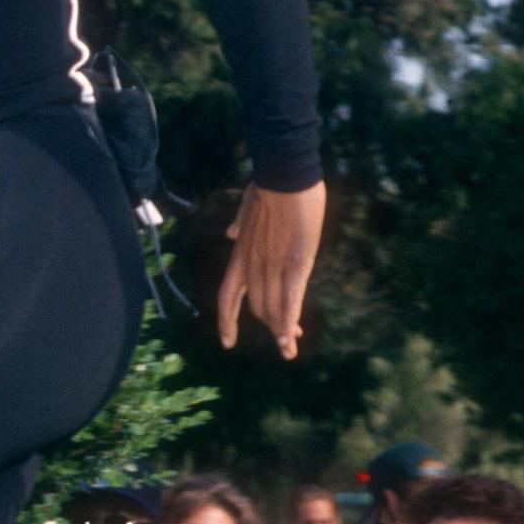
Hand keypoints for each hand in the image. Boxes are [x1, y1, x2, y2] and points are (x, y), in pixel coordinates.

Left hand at [216, 179, 325, 359]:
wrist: (284, 176)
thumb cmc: (268, 187)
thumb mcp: (245, 208)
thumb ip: (238, 225)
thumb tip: (230, 233)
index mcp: (240, 255)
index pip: (227, 296)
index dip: (226, 321)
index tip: (227, 342)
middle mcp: (253, 266)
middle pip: (257, 308)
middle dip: (269, 327)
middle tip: (284, 342)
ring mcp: (274, 266)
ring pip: (273, 308)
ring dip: (282, 331)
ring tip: (289, 348)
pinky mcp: (296, 263)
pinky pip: (290, 299)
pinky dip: (288, 321)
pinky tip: (291, 338)